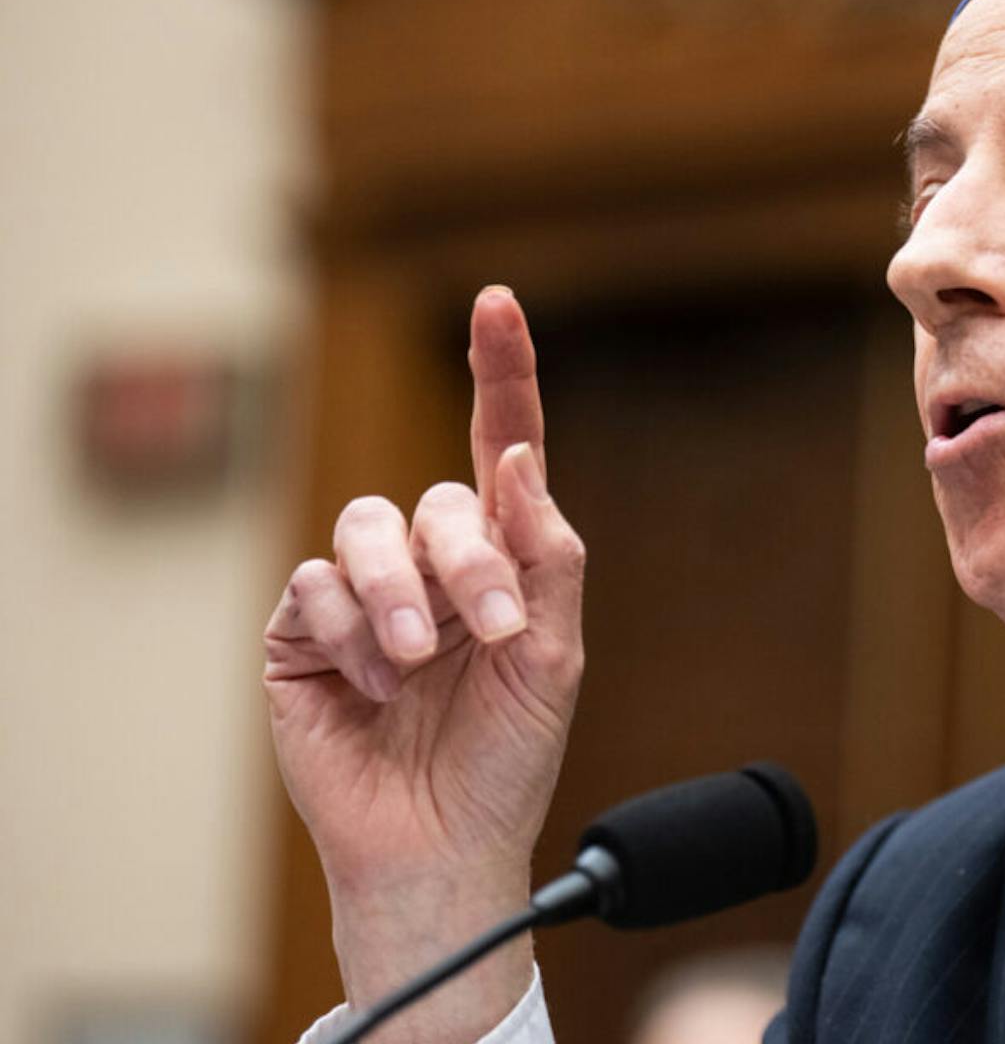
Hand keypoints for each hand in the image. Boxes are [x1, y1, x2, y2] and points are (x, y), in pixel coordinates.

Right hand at [263, 286, 585, 1038]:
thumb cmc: (508, 756)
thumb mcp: (554, 658)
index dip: (502, 373)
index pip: (500, 446)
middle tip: (494, 632)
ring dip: (400, 592)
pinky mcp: (306, 630)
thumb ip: (544, 555)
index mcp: (502, 558)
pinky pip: (317, 585)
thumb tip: (517, 459)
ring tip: (416, 661)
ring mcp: (366, 593)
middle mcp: (432, 563)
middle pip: (441, 500)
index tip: (500, 302)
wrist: (444, 845)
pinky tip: (373, 686)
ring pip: (367, 526)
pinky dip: (351, 631)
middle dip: (471, 560)